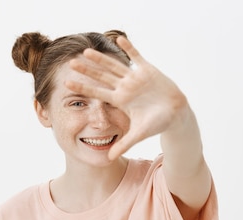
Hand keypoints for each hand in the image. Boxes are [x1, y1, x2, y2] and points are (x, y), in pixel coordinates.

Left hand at [66, 36, 188, 159]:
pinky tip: (119, 38)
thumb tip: (109, 158)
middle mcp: (125, 87)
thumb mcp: (138, 134)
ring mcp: (136, 78)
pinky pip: (137, 57)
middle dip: (87, 70)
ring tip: (87, 51)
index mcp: (120, 100)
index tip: (66, 83)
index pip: (97, 92)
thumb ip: (123, 144)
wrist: (176, 115)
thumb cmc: (157, 124)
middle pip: (102, 76)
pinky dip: (129, 48)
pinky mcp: (149, 70)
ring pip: (115, 65)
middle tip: (71, 62)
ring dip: (102, 58)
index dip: (82, 87)